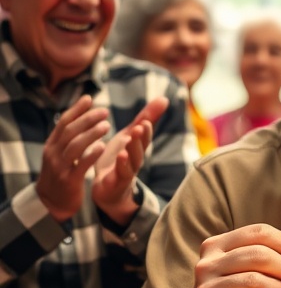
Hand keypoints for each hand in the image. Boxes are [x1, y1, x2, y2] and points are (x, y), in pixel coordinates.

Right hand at [35, 95, 110, 221]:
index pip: (63, 122)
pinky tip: (103, 147)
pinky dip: (92, 154)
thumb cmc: (60, 174)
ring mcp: (60, 167)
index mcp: (52, 145)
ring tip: (107, 126)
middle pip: (70, 131)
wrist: (51, 203)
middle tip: (105, 111)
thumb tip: (79, 115)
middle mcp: (54, 153)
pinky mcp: (69, 181)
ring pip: (75, 146)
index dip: (76, 109)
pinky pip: (80, 165)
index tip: (89, 98)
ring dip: (91, 134)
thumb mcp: (58, 153)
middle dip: (87, 119)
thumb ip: (67, 137)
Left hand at [91, 97, 168, 223]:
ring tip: (126, 146)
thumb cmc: (121, 158)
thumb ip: (146, 118)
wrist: (108, 189)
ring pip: (131, 164)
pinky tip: (118, 158)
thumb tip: (165, 98)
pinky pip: (118, 176)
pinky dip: (119, 168)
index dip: (146, 130)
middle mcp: (135, 160)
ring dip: (130, 155)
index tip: (144, 121)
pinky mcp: (114, 183)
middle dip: (140, 139)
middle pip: (140, 150)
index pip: (145, 138)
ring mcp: (125, 173)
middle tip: (140, 127)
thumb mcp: (130, 135)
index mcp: (138, 148)